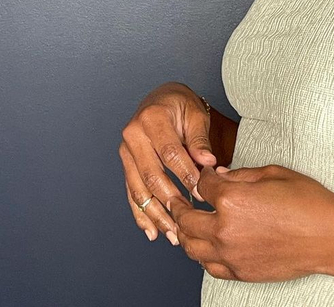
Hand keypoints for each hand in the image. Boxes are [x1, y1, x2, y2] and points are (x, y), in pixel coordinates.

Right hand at [119, 82, 216, 244]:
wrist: (162, 100)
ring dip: (155, 215)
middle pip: (152, 175)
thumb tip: (208, 164)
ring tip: (173, 234)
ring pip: (139, 190)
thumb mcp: (196, 114)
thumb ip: (200, 140)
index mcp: (152, 118)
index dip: (186, 175)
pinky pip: (132, 193)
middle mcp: (133, 134)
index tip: (201, 193)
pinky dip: (142, 214)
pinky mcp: (125, 165)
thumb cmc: (181, 106)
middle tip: (188, 219)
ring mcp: (126, 151)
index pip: (170, 153)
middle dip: (170, 200)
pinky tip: (152, 231)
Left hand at [168, 163, 333, 281]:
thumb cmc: (306, 201)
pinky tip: (203, 246)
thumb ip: (240, 174)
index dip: (201, 176)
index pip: (203, 185)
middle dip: (180, 205)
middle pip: (187, 219)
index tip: (203, 175)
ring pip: (191, 247)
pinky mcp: (239, 272)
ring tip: (184, 224)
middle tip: (176, 199)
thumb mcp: (273, 173)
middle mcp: (224, 229)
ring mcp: (230, 254)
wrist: (327, 236)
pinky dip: (201, 255)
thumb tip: (219, 175)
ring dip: (184, 233)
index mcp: (232, 199)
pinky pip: (209, 266)